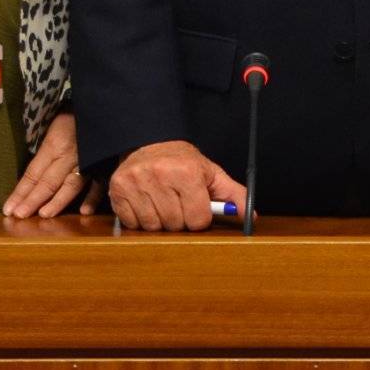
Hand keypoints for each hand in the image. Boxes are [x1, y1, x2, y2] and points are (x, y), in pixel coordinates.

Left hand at [3, 111, 99, 218]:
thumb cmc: (74, 110)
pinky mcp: (104, 162)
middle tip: (19, 216)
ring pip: (71, 186)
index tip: (8, 208)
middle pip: (48, 182)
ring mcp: (87, 161)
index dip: (20, 191)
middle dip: (32, 201)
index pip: (33, 172)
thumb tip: (30, 168)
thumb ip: (44, 145)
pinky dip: (93, 197)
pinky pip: (99, 182)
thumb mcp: (52, 121)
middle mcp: (69, 155)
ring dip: (57, 202)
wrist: (103, 103)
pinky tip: (84, 211)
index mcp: (54, 143)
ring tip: (43, 215)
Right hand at [108, 139, 245, 231]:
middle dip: (179, 220)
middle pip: (175, 225)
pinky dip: (140, 220)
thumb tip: (251, 216)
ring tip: (162, 203)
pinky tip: (146, 204)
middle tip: (177, 203)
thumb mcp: (210, 173)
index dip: (198, 218)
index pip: (197, 219)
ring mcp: (136, 183)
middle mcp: (160, 175)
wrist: (149, 141)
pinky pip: (133, 224)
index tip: (195, 207)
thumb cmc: (182, 162)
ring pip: (153, 227)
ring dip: (160, 221)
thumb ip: (233, 195)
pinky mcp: (118, 190)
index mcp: (187, 171)